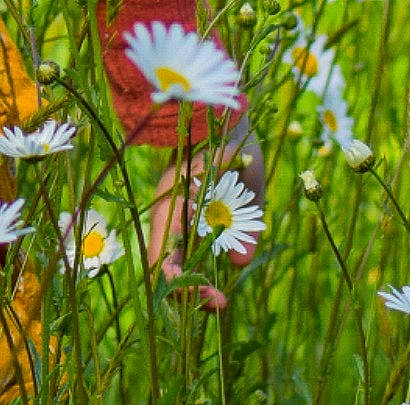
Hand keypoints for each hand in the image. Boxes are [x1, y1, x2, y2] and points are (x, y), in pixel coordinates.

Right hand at [143, 115, 264, 310]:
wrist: (213, 106)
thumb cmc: (231, 133)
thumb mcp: (247, 172)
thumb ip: (244, 216)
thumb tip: (241, 263)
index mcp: (172, 200)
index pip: (164, 260)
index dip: (187, 287)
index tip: (219, 298)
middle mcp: (165, 208)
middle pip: (162, 265)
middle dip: (189, 291)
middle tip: (221, 302)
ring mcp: (170, 208)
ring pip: (171, 256)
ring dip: (193, 278)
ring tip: (218, 293)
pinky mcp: (181, 207)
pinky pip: (182, 242)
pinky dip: (196, 261)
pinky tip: (215, 264)